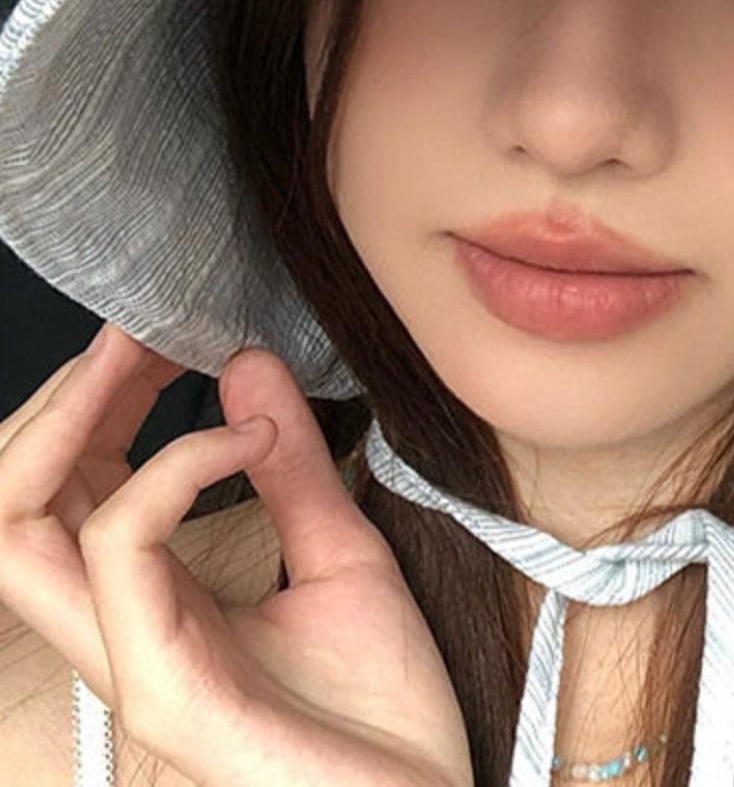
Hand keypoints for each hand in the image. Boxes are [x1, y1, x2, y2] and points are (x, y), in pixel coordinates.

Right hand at [0, 321, 473, 786]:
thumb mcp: (341, 558)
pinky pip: (121, 552)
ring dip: (72, 420)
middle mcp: (121, 638)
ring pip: (18, 534)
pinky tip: (248, 437)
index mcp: (152, 610)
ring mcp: (135, 668)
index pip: (62, 500)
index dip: (85, 406)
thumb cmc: (381, 716)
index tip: (152, 335)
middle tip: (131, 330)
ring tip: (147, 354)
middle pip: (9, 511)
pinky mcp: (168, 693)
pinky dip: (176, 467)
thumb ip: (291, 470)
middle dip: (55, 403)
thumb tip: (245, 365)